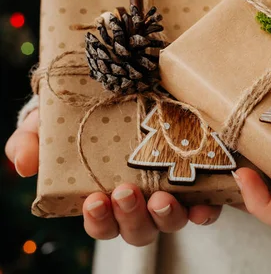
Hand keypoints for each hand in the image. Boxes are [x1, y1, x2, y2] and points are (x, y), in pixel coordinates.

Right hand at [4, 109, 219, 245]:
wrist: (135, 81)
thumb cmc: (91, 110)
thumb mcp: (56, 119)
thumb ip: (33, 139)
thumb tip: (22, 163)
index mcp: (107, 194)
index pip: (102, 222)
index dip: (98, 219)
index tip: (94, 200)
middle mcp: (142, 199)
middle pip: (137, 230)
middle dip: (130, 217)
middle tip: (126, 193)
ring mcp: (173, 192)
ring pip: (170, 221)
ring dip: (165, 216)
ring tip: (161, 199)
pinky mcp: (201, 181)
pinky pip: (206, 207)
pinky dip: (205, 212)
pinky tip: (202, 205)